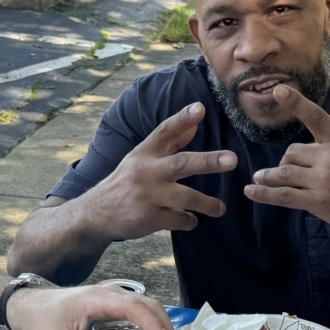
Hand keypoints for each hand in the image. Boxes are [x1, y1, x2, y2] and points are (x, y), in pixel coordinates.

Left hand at [7, 282, 177, 329]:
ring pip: (148, 311)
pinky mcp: (114, 313)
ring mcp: (114, 303)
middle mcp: (112, 296)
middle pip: (149, 306)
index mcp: (99, 299)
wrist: (30, 310)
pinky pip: (139, 320)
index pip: (133, 307)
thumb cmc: (42, 321)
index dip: (152, 323)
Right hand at [81, 103, 239, 240]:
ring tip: (220, 208)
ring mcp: (148, 196)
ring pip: (186, 197)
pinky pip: (179, 219)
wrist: (97, 214)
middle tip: (232, 160)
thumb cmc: (127, 182)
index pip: (164, 132)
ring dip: (207, 203)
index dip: (182, 119)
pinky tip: (191, 220)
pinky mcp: (149, 218)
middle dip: (208, 161)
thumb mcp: (142, 159)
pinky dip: (189, 221)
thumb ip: (170, 144)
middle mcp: (146, 171)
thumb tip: (195, 125)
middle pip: (181, 163)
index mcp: (144, 153)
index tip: (200, 109)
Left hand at [246, 85, 329, 245]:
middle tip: (289, 169)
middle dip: (287, 160)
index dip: (296, 103)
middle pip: (292, 152)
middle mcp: (329, 158)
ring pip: (285, 172)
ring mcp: (322, 181)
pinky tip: (251, 191)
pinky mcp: (318, 202)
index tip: (277, 91)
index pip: (316, 117)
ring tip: (260, 177)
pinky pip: (285, 196)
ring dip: (270, 175)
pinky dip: (265, 194)